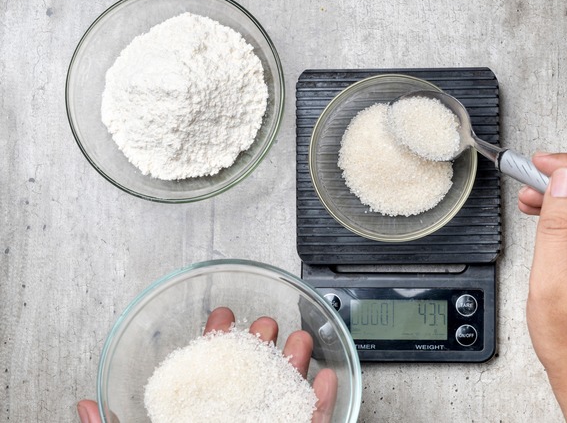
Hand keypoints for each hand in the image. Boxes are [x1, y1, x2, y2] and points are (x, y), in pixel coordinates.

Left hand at [77, 307, 337, 422]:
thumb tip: (84, 406)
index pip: (206, 382)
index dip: (213, 346)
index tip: (221, 316)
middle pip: (249, 384)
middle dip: (259, 348)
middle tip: (264, 322)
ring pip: (285, 401)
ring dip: (295, 367)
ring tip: (298, 339)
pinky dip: (322, 403)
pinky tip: (326, 379)